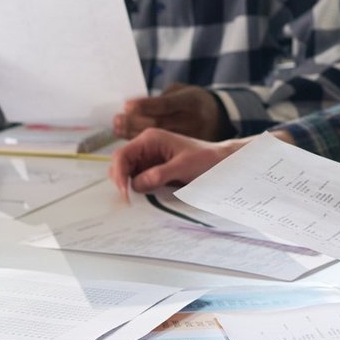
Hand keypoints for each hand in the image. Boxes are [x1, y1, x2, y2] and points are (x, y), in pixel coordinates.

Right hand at [108, 128, 247, 199]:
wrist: (220, 162)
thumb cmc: (205, 159)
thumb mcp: (183, 166)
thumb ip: (159, 174)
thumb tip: (135, 185)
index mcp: (150, 139)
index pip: (122, 155)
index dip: (119, 174)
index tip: (125, 193)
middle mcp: (145, 147)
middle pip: (120, 165)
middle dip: (121, 181)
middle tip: (129, 200)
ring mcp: (148, 159)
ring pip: (127, 174)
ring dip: (128, 187)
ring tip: (136, 201)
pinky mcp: (152, 170)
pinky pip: (138, 180)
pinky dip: (137, 189)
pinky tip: (142, 198)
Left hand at [115, 83, 231, 140]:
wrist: (216, 120)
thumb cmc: (192, 102)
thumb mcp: (181, 91)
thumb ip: (161, 98)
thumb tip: (134, 107)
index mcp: (191, 102)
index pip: (165, 105)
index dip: (144, 106)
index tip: (127, 105)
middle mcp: (192, 121)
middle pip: (159, 123)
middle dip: (134, 122)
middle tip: (117, 119)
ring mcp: (191, 138)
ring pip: (158, 139)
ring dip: (134, 134)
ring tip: (118, 128)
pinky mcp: (187, 151)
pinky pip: (162, 152)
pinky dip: (143, 148)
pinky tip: (130, 143)